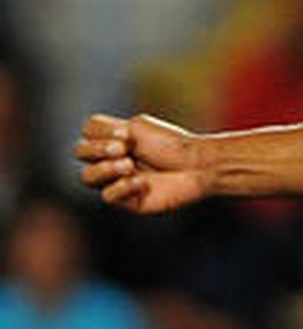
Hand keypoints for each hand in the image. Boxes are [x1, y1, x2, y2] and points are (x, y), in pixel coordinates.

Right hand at [76, 114, 209, 212]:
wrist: (197, 166)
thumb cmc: (171, 144)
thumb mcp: (137, 126)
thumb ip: (105, 129)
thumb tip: (86, 141)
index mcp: (113, 139)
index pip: (85, 134)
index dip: (99, 133)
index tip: (125, 134)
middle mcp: (112, 159)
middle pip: (80, 153)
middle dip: (98, 149)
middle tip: (123, 149)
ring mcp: (118, 181)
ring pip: (87, 176)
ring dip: (105, 168)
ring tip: (129, 165)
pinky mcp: (128, 201)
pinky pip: (108, 196)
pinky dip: (123, 187)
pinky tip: (142, 182)